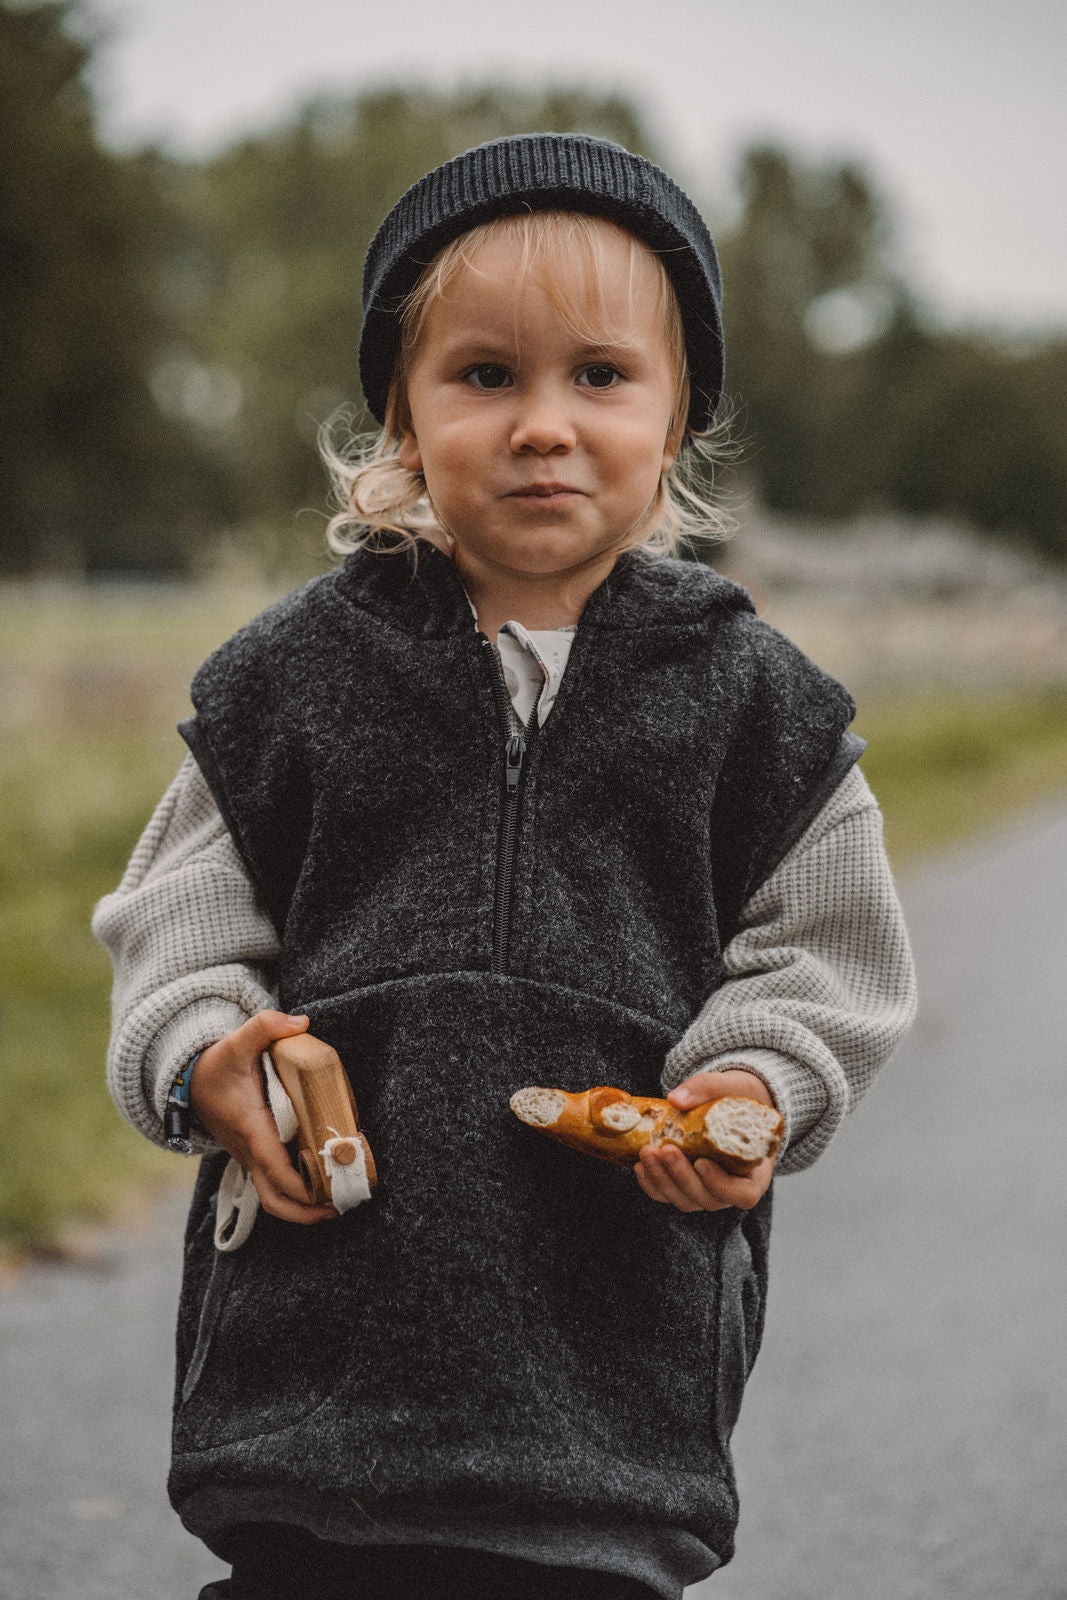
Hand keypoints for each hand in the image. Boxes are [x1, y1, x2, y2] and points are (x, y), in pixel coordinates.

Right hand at [189, 1010, 338, 1224]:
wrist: (188, 1084)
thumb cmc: (215, 1066)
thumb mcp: (236, 1042)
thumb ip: (266, 1026)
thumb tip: (301, 1023)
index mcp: (250, 1128)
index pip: (275, 1167)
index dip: (301, 1184)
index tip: (328, 1190)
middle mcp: (250, 1151)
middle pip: (274, 1199)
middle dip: (306, 1212)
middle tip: (340, 1206)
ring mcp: (252, 1157)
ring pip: (274, 1197)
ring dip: (304, 1206)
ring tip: (339, 1200)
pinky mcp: (256, 1156)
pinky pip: (276, 1183)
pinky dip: (299, 1190)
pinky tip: (325, 1180)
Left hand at [634, 1068, 778, 1213]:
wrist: (728, 1104)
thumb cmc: (738, 1098)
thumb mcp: (731, 1087)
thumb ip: (707, 1089)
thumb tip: (676, 1099)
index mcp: (754, 1171)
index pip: (744, 1194)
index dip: (721, 1184)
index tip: (701, 1162)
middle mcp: (732, 1188)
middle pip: (707, 1198)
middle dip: (681, 1176)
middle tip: (664, 1150)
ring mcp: (707, 1191)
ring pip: (684, 1199)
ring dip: (662, 1179)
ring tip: (646, 1153)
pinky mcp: (685, 1186)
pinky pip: (668, 1194)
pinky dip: (652, 1183)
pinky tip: (640, 1165)